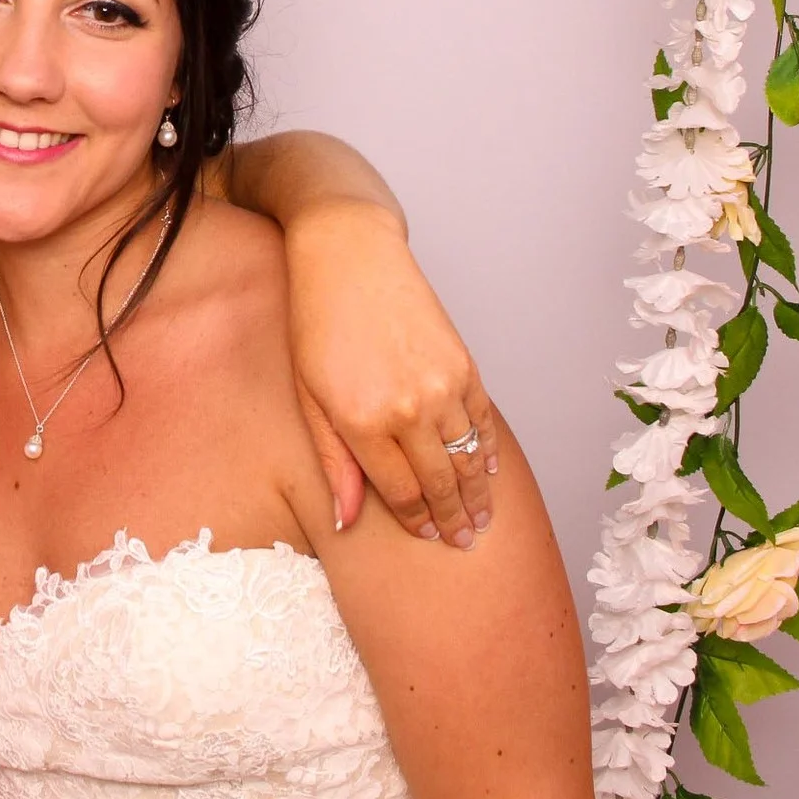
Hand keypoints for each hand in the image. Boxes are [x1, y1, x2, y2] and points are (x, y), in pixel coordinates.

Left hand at [283, 202, 497, 548]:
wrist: (349, 255)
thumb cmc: (316, 322)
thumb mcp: (309, 397)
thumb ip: (334, 462)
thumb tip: (346, 521)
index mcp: (363, 422)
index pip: (401, 493)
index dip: (418, 521)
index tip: (428, 537)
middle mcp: (408, 409)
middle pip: (441, 482)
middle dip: (454, 518)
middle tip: (464, 542)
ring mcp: (442, 385)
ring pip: (469, 457)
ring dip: (477, 492)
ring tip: (481, 518)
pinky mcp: (463, 362)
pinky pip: (483, 420)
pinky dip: (488, 448)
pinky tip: (488, 468)